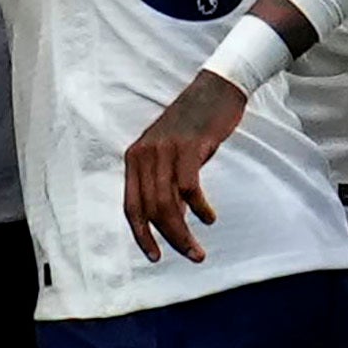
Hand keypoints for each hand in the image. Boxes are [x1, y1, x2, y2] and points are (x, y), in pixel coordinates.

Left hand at [121, 70, 245, 261]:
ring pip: (168, 203)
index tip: (155, 257)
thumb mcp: (172, 155)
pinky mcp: (188, 146)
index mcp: (134, 159)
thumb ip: (167, 185)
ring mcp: (165, 149)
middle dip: (171, 239)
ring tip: (200, 249)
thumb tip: (174, 221)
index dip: (141, 235)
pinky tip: (209, 217)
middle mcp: (144, 155)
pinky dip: (199, 208)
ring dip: (184, 232)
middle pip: (152, 210)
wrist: (216, 89)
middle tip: (193, 256)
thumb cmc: (195, 126)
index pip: (131, 207)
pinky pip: (189, 187)